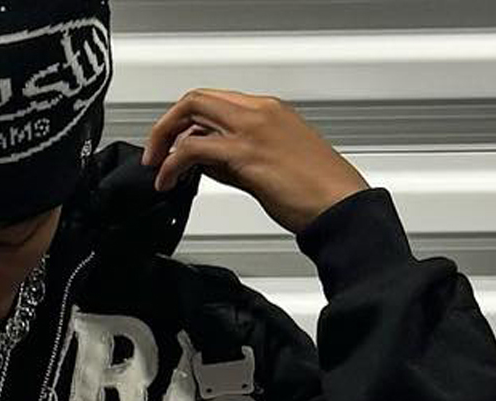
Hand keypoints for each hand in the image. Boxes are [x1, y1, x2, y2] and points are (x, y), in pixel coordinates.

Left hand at [141, 88, 370, 234]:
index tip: (174, 146)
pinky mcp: (244, 154)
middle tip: (155, 153)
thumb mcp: (270, 166)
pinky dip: (172, 164)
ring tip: (158, 170)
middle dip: (167, 124)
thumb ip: (236, 158)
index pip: (216, 102)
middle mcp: (259, 111)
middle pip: (198, 98)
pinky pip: (193, 148)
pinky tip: (169, 182)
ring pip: (191, 114)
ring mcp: (251, 129)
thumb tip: (204, 162)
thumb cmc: (316, 192)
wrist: (340, 206)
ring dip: (164, 142)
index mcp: (269, 110)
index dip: (187, 123)